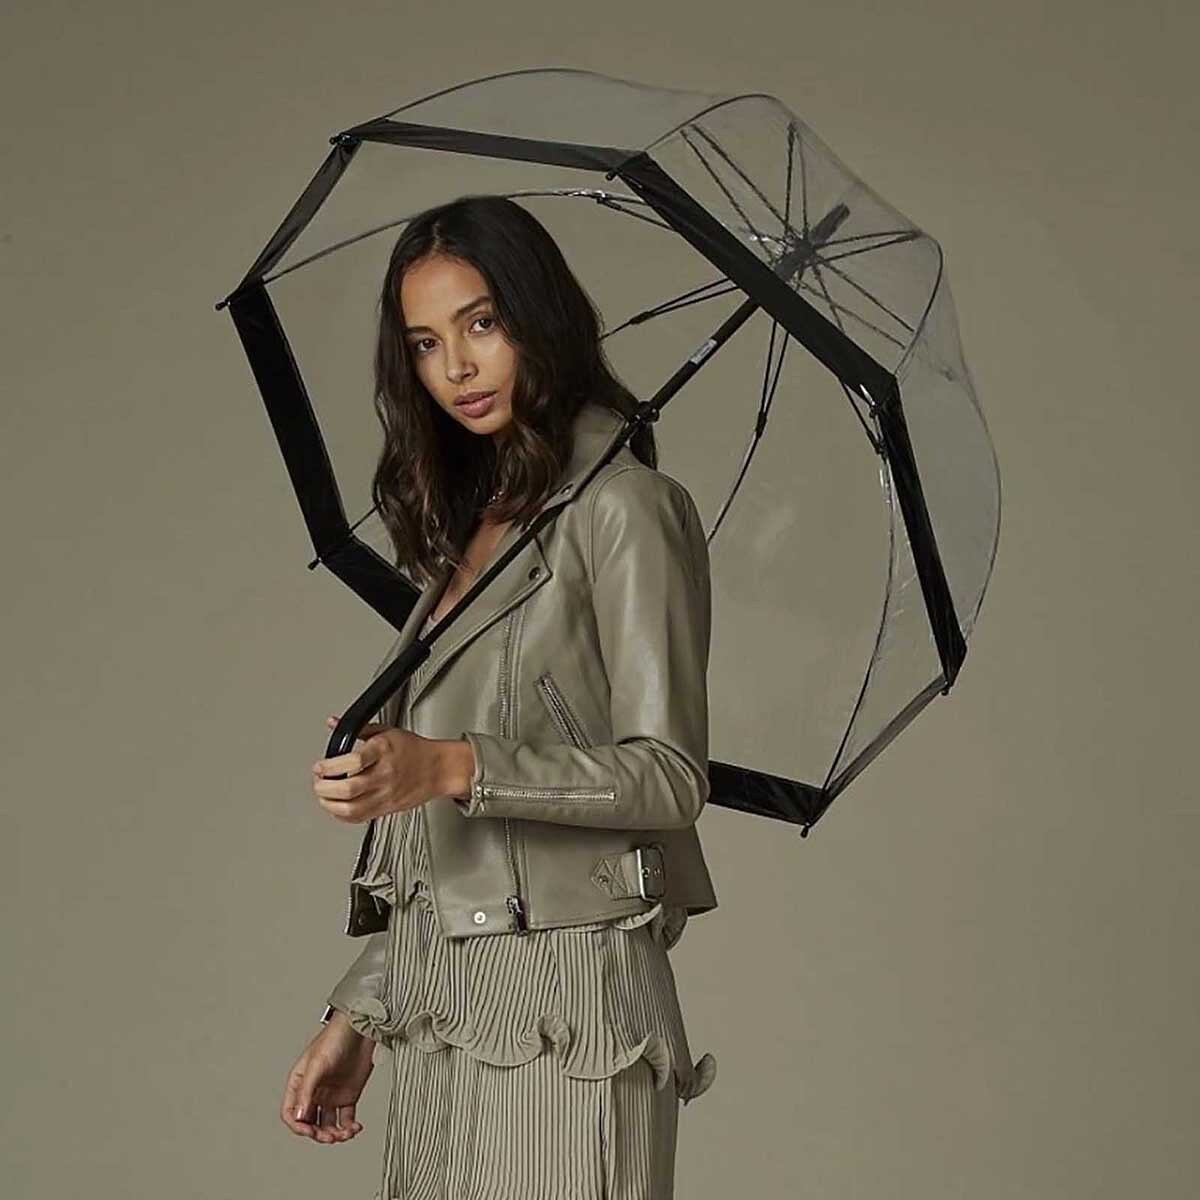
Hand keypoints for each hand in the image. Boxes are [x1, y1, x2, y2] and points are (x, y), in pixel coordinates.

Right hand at [280, 1011, 375, 1143]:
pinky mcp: (348, 1096)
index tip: (310, 1131)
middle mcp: (314, 1092)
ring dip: (335, 1134)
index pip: (291, 1113)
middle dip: (318, 1134)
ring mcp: (331, 1095)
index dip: (298, 1126)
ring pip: (328, 1125)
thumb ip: (307, 1091)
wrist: (360, 1030)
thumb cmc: (335, 1038)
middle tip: (330, 1137)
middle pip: (309, 1123)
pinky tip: (354, 1128)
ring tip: (346, 1133)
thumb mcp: (317, 1064)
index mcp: (300, 1083)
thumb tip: (299, 1116)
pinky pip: (346, 1119)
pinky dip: (349, 1127)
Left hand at [312, 715, 450, 822]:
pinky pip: (360, 818)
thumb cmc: (414, 749)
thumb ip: (358, 729)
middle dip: (325, 788)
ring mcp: (386, 794)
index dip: (330, 766)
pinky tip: (337, 807)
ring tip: (324, 796)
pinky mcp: (387, 808)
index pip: (354, 761)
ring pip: (352, 808)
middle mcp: (385, 774)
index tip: (320, 766)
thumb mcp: (387, 731)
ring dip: (330, 805)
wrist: (438, 768)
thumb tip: (334, 723)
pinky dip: (343, 815)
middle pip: (349, 789)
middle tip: (318, 782)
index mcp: (384, 751)